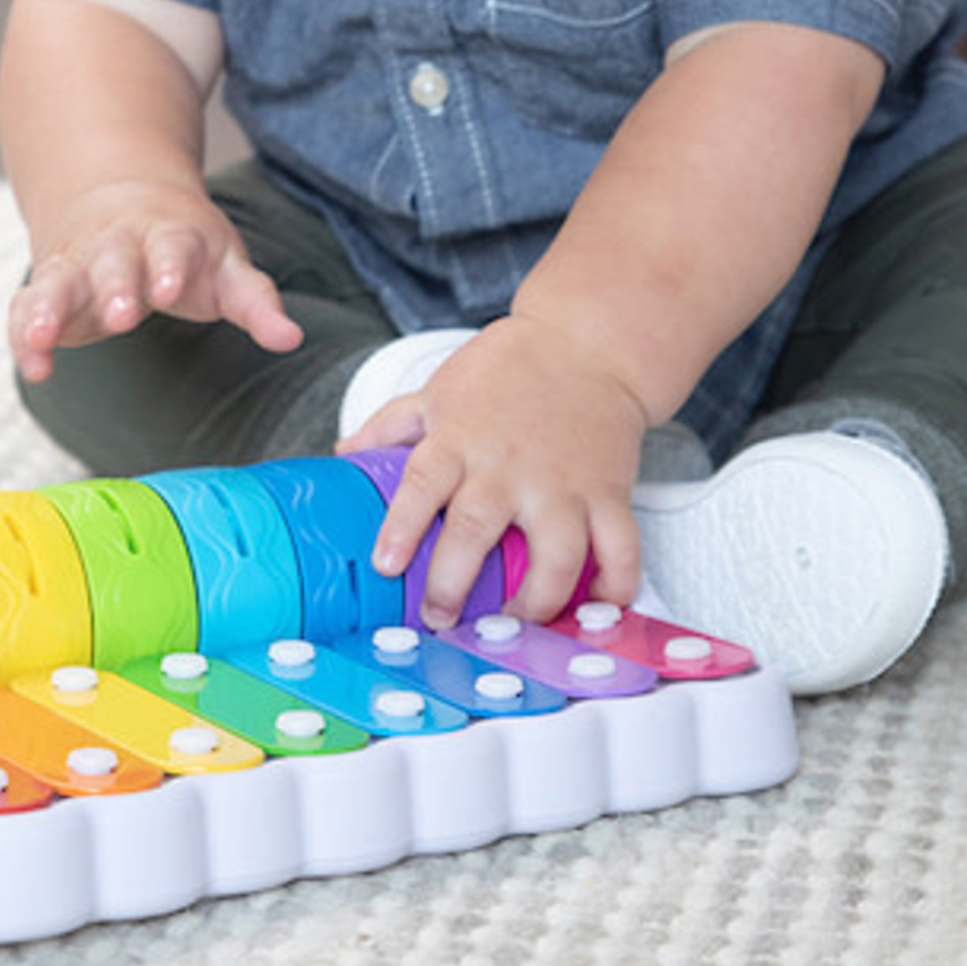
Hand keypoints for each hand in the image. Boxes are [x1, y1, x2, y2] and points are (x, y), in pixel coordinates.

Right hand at [8, 179, 302, 382]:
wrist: (118, 200)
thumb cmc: (185, 248)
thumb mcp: (224, 266)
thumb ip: (255, 302)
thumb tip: (290, 338)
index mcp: (168, 234)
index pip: (171, 245)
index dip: (169, 265)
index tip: (169, 290)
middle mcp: (117, 245)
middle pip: (113, 262)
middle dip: (114, 287)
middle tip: (120, 317)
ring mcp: (78, 265)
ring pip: (58, 281)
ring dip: (48, 308)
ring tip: (42, 337)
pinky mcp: (48, 289)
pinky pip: (27, 307)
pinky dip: (24, 333)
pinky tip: (33, 366)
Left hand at [336, 313, 647, 627]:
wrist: (585, 342)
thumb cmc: (510, 367)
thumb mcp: (439, 389)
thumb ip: (391, 425)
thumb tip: (346, 453)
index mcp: (460, 439)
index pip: (421, 483)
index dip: (401, 527)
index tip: (386, 564)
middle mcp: (508, 466)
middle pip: (476, 529)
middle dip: (453, 582)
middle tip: (440, 615)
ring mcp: (562, 483)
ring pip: (556, 554)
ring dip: (537, 600)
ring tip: (516, 623)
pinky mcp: (608, 492)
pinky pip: (620, 548)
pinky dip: (616, 585)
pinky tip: (598, 605)